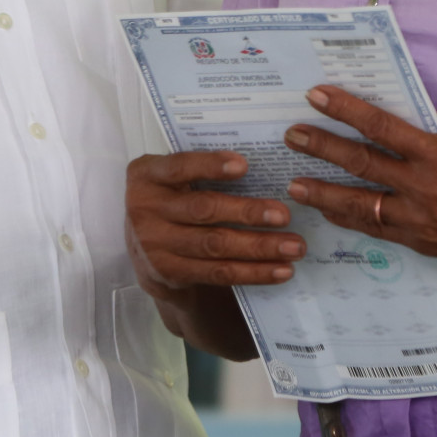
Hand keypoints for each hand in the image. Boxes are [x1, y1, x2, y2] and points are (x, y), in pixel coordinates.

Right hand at [124, 151, 306, 308]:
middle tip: (284, 214)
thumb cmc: (172, 198)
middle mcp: (145, 209)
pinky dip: (252, 272)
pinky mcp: (170, 274)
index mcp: (146, 175)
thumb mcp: (174, 177)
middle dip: (247, 213)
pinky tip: (280, 270)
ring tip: (293, 246)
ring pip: (214, 246)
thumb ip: (201, 169)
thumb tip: (263, 163)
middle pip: (203, 210)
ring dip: (258, 247)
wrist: (143, 247)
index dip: (209, 166)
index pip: (178, 167)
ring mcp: (155, 245)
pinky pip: (217, 273)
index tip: (244, 165)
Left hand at [282, 85, 436, 279]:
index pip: (382, 127)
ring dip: (324, 193)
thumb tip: (413, 114)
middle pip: (361, 163)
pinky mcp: (423, 243)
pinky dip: (351, 219)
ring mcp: (421, 220)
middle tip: (292, 136)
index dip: (346, 110)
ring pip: (361, 204)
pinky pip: (378, 230)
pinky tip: (332, 212)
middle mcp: (425, 188)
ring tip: (295, 185)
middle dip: (322, 148)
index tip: (317, 97)